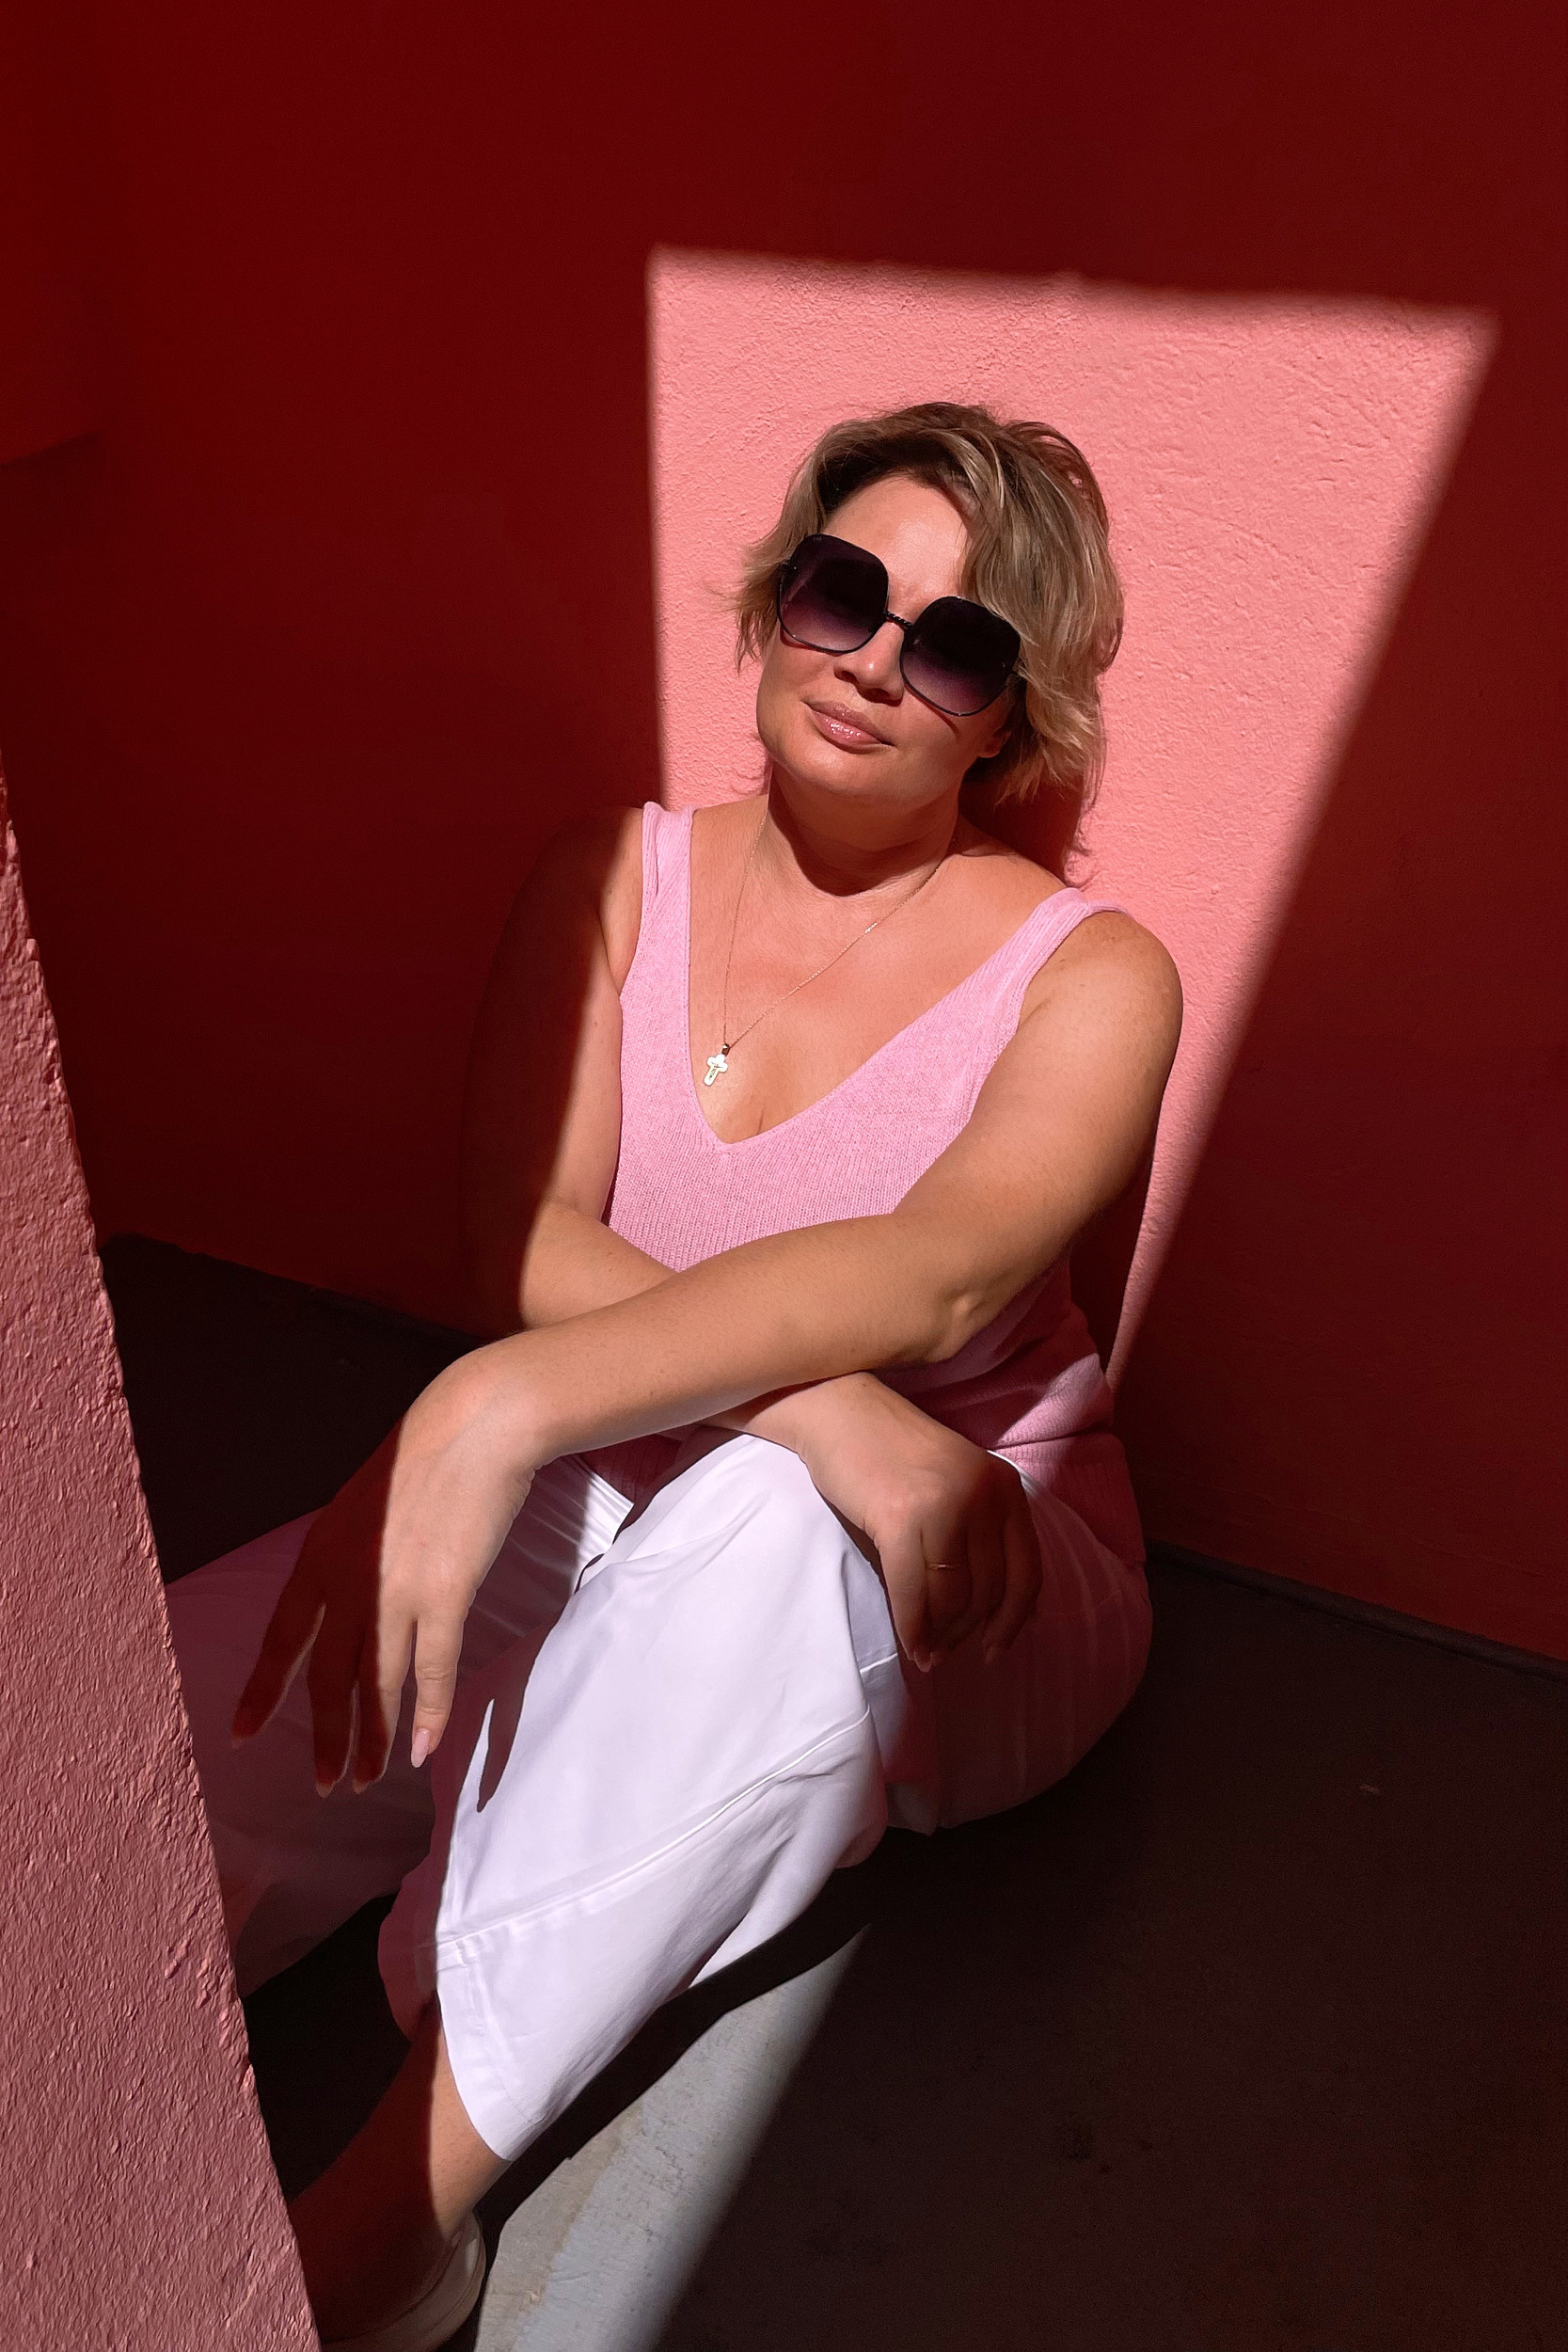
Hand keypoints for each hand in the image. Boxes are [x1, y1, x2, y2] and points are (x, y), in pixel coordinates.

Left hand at [231, 1351, 538, 1791]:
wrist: (476, 1427)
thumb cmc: (428, 1457)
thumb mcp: (366, 1504)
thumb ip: (352, 1552)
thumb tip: (351, 1594)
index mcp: (321, 1553)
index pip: (283, 1637)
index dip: (263, 1690)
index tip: (244, 1734)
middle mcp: (348, 1579)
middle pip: (326, 1675)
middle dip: (325, 1736)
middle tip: (323, 1784)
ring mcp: (396, 1589)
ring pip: (375, 1683)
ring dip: (371, 1739)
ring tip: (366, 1781)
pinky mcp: (445, 1594)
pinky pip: (432, 1669)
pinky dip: (426, 1713)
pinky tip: (422, 1749)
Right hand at [784, 1377, 1042, 1669]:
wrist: (838, 1413)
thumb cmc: (893, 1454)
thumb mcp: (957, 1484)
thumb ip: (985, 1534)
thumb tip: (1009, 1613)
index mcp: (1005, 1488)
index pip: (1027, 1572)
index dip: (1013, 1620)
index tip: (994, 1648)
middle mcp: (984, 1495)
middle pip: (989, 1591)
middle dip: (968, 1632)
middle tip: (947, 1653)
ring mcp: (945, 1505)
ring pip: (952, 1597)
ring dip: (941, 1635)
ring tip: (928, 1651)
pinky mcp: (901, 1517)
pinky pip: (913, 1591)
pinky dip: (914, 1627)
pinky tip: (911, 1645)